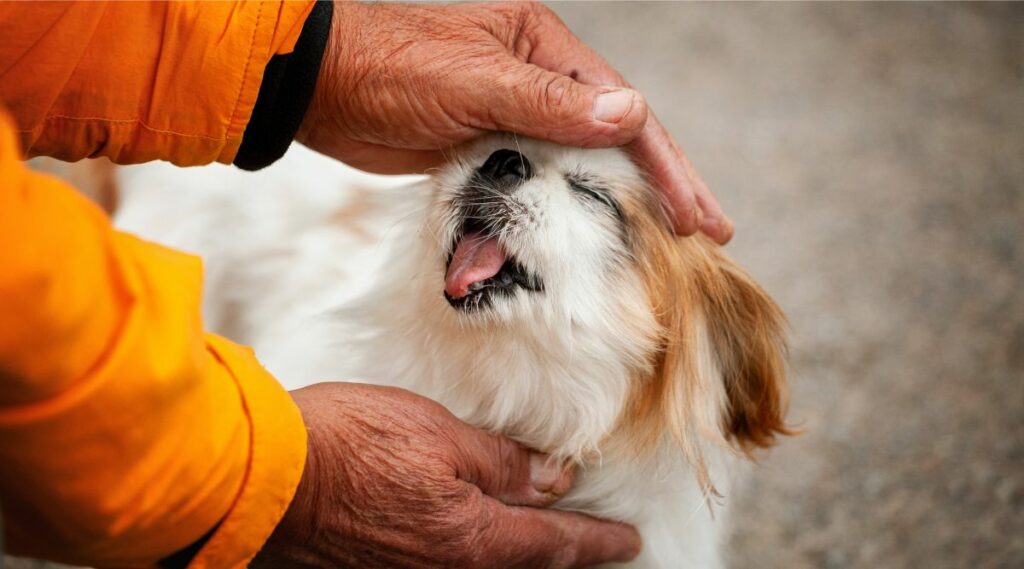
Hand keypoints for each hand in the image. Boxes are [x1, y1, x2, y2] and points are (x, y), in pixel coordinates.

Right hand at [253, 383, 640, 567]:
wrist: (258, 479)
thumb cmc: (345, 443)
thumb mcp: (434, 433)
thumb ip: (498, 461)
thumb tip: (551, 478)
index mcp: (469, 536)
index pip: (550, 541)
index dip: (594, 540)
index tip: (626, 541)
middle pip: (521, 565)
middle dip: (563, 554)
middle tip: (596, 543)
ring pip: (483, 567)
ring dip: (519, 552)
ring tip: (544, 537)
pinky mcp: (376, 568)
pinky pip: (444, 563)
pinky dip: (474, 551)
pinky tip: (473, 535)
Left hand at [298, 1, 732, 243]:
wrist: (320, 88)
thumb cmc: (391, 69)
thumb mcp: (475, 83)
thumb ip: (551, 104)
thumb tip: (633, 113)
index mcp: (545, 49)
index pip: (623, 113)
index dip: (666, 167)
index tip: (698, 216)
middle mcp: (538, 80)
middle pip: (614, 140)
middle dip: (662, 187)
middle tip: (709, 232)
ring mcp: (513, 117)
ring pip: (578, 167)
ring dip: (616, 205)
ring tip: (663, 242)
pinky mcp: (486, 150)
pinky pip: (535, 185)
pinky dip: (561, 214)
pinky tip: (588, 238)